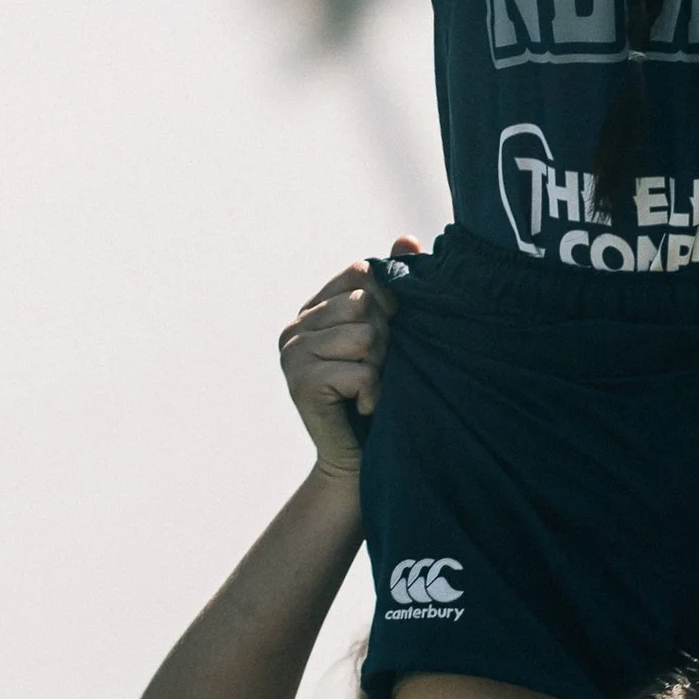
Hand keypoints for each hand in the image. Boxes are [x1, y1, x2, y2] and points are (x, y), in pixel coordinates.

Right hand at [278, 246, 416, 479]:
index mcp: (315, 307)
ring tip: (370, 386)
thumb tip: (407, 238)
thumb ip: (393, 285)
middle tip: (378, 369)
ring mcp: (292, 354)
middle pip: (366, 303)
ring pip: (365, 335)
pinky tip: (362, 406)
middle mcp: (295, 326)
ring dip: (381, 366)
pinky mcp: (299, 384)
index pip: (362, 272)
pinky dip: (373, 392)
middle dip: (387, 338)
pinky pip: (362, 371)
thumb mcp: (390, 332)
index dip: (389, 299)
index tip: (390, 332)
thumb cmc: (381, 391)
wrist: (360, 459)